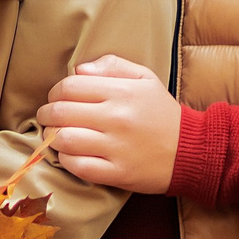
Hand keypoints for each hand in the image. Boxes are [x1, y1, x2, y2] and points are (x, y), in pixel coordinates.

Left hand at [36, 55, 180, 194]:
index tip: (56, 98)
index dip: (55, 92)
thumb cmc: (162, 113)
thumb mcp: (145, 78)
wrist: (191, 150)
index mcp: (122, 92)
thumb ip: (112, 65)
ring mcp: (117, 148)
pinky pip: (78, 166)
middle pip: (61, 112)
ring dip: (52, 137)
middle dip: (47, 114)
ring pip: (65, 139)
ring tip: (55, 136)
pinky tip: (69, 154)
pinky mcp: (118, 173)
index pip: (70, 86)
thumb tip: (79, 69)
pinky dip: (65, 159)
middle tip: (48, 118)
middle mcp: (117, 118)